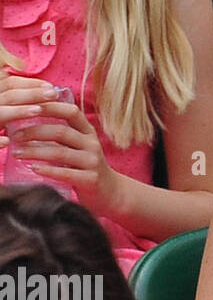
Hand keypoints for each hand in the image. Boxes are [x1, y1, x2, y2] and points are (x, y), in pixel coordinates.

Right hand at [0, 70, 51, 146]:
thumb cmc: (0, 118)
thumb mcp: (4, 100)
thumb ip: (12, 88)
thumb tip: (21, 65)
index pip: (10, 83)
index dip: (31, 83)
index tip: (50, 86)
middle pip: (9, 96)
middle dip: (32, 94)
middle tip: (54, 94)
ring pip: (0, 112)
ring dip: (17, 111)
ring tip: (38, 111)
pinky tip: (7, 142)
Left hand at [3, 95, 126, 216]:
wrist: (110, 191)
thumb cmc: (85, 167)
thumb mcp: (79, 146)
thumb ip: (61, 135)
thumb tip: (26, 124)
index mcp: (88, 132)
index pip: (71, 112)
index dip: (50, 107)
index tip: (28, 108)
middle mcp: (92, 144)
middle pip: (61, 131)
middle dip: (34, 132)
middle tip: (15, 136)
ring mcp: (93, 161)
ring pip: (60, 152)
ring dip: (35, 151)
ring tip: (16, 153)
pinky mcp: (90, 179)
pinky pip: (66, 173)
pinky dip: (48, 170)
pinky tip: (33, 168)